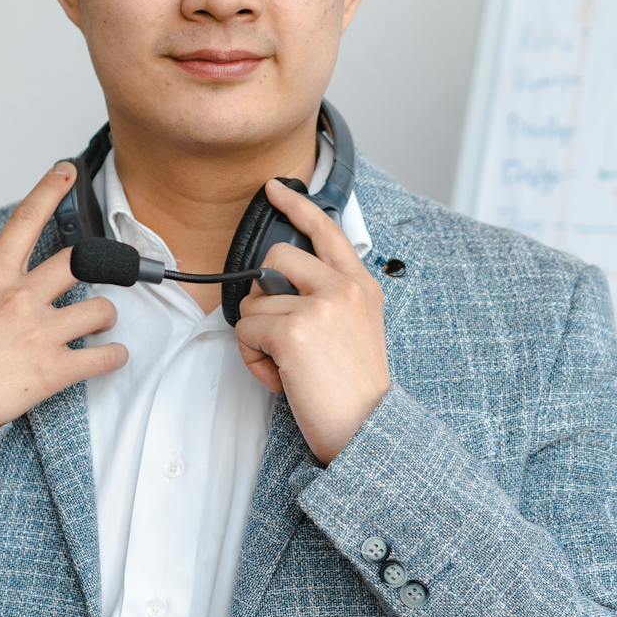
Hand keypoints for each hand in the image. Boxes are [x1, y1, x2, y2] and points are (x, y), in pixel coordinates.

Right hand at [0, 160, 125, 426]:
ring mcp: (40, 333)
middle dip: (100, 266)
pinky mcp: (53, 370)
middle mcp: (20, 298)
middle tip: (107, 271)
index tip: (66, 172)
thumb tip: (11, 285)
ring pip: (102, 309)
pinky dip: (114, 356)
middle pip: (81, 262)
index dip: (50, 189)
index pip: (25, 220)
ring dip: (105, 317)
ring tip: (98, 325)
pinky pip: (104, 356)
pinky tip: (110, 356)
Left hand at [233, 176, 392, 464]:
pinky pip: (247, 330)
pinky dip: (253, 358)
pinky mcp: (294, 331)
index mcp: (360, 286)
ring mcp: (319, 307)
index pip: (327, 230)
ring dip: (258, 337)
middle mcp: (343, 288)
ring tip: (286, 366)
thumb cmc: (355, 390)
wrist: (369, 428)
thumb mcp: (355, 329)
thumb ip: (328, 298)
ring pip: (255, 301)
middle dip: (262, 294)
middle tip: (276, 330)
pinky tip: (279, 376)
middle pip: (275, 257)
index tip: (276, 188)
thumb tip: (276, 287)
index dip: (298, 204)